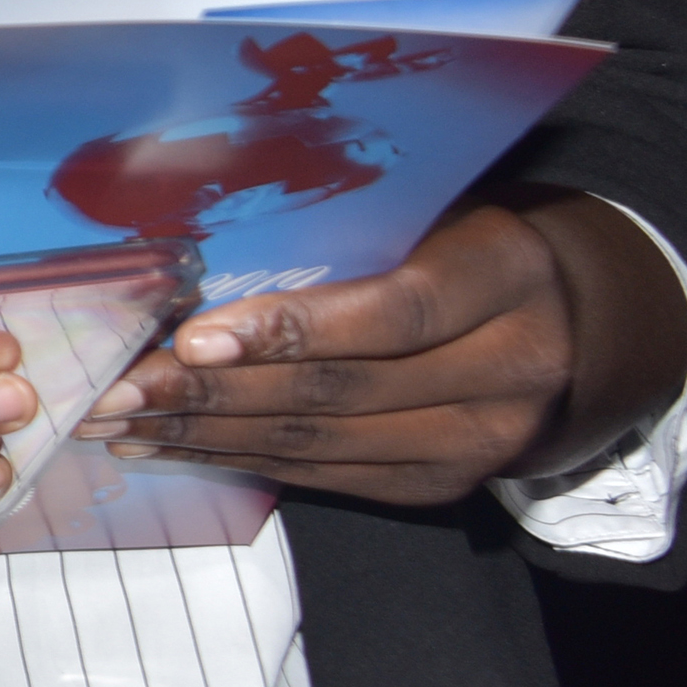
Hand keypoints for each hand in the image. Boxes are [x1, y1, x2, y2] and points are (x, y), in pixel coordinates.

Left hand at [76, 190, 686, 502]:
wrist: (568, 318)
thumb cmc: (462, 234)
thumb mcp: (429, 204)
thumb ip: (342, 219)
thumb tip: (183, 203)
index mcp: (505, 275)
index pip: (393, 313)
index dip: (292, 327)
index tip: (194, 334)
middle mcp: (508, 369)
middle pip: (344, 390)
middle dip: (215, 392)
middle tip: (118, 389)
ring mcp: (482, 440)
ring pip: (327, 443)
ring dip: (210, 434)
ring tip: (121, 421)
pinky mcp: (447, 483)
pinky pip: (331, 476)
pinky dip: (244, 459)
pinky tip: (174, 445)